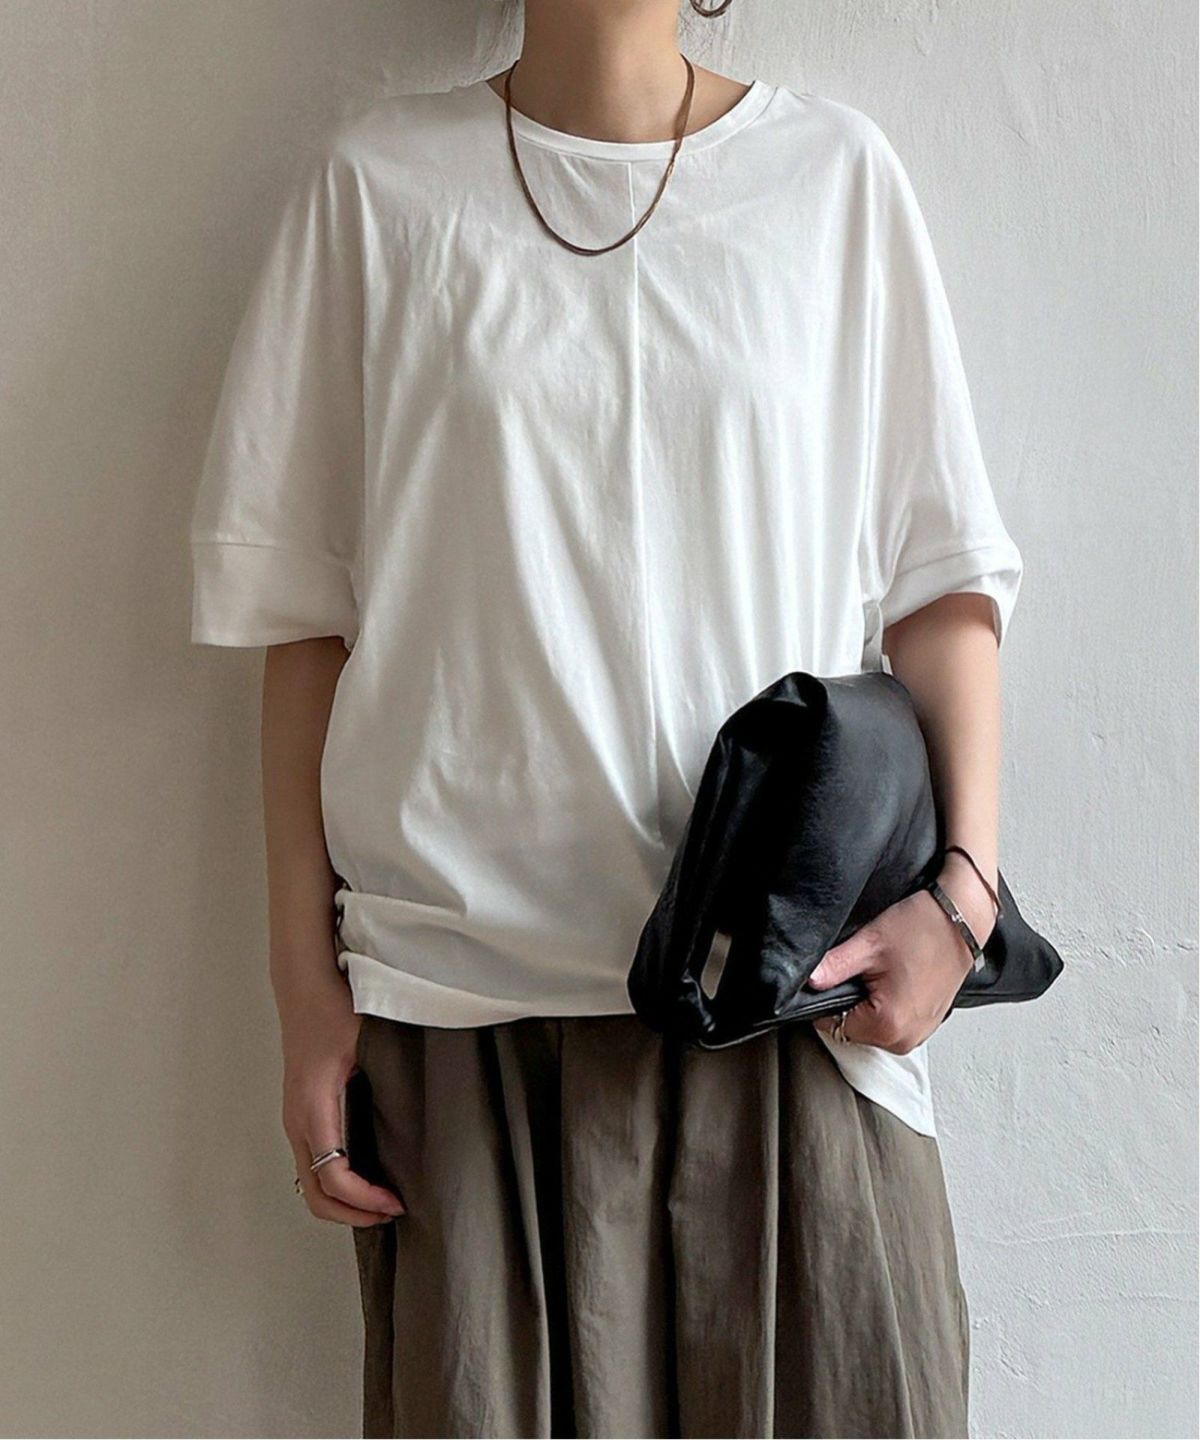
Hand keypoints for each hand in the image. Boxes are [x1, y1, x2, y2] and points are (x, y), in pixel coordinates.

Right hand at [279, 978, 405, 1225]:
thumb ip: (389, 1076)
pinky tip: (367, 1176)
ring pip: (310, 1183)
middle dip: (353, 1214)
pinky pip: (312, 1164)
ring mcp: (295, 1119)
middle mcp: (298, 1121)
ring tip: (383, 1201)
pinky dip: (336, 1183)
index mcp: (313, 1108)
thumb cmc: (333, 1009)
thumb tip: (424, 1109)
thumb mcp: (367, 1042)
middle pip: (315, 1194)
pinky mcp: (300, 1113)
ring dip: (343, 1202)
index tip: (397, 1203)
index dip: (364, 1200)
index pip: (333, 1175)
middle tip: (393, 1212)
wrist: (304, 986)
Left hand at [809, 853, 996, 1054]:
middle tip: (864, 968)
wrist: (962, 919)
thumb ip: (833, 966)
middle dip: (850, 1000)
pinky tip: (896, 978)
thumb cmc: (924, 928)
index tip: (837, 976)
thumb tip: (808, 980)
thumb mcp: (869, 943)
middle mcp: (906, 1038)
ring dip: (870, 1002)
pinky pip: (894, 1021)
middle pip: (853, 1028)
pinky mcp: (928, 1023)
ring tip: (883, 971)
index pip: (832, 1024)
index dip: (827, 998)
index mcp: (888, 1026)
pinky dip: (888, 1003)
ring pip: (872, 1025)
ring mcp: (920, 1033)